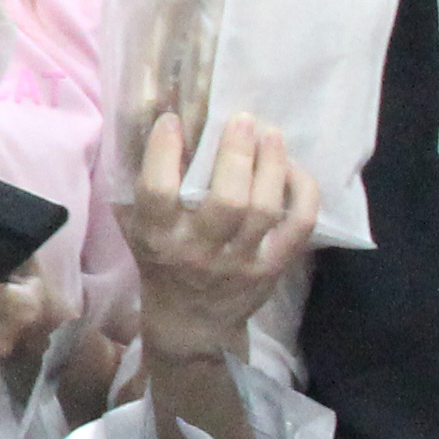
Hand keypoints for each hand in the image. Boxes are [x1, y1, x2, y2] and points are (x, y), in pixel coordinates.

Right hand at [127, 110, 314, 363]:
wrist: (191, 323)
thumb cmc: (160, 261)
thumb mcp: (136, 227)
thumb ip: (138, 181)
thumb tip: (150, 114)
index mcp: (158, 238)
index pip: (157, 193)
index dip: (164, 153)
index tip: (172, 121)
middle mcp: (198, 251)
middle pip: (227, 200)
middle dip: (237, 153)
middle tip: (242, 120)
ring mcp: (240, 262)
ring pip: (264, 209)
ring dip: (271, 165)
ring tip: (270, 134)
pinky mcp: (272, 267)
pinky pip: (298, 226)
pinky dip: (303, 193)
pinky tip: (292, 168)